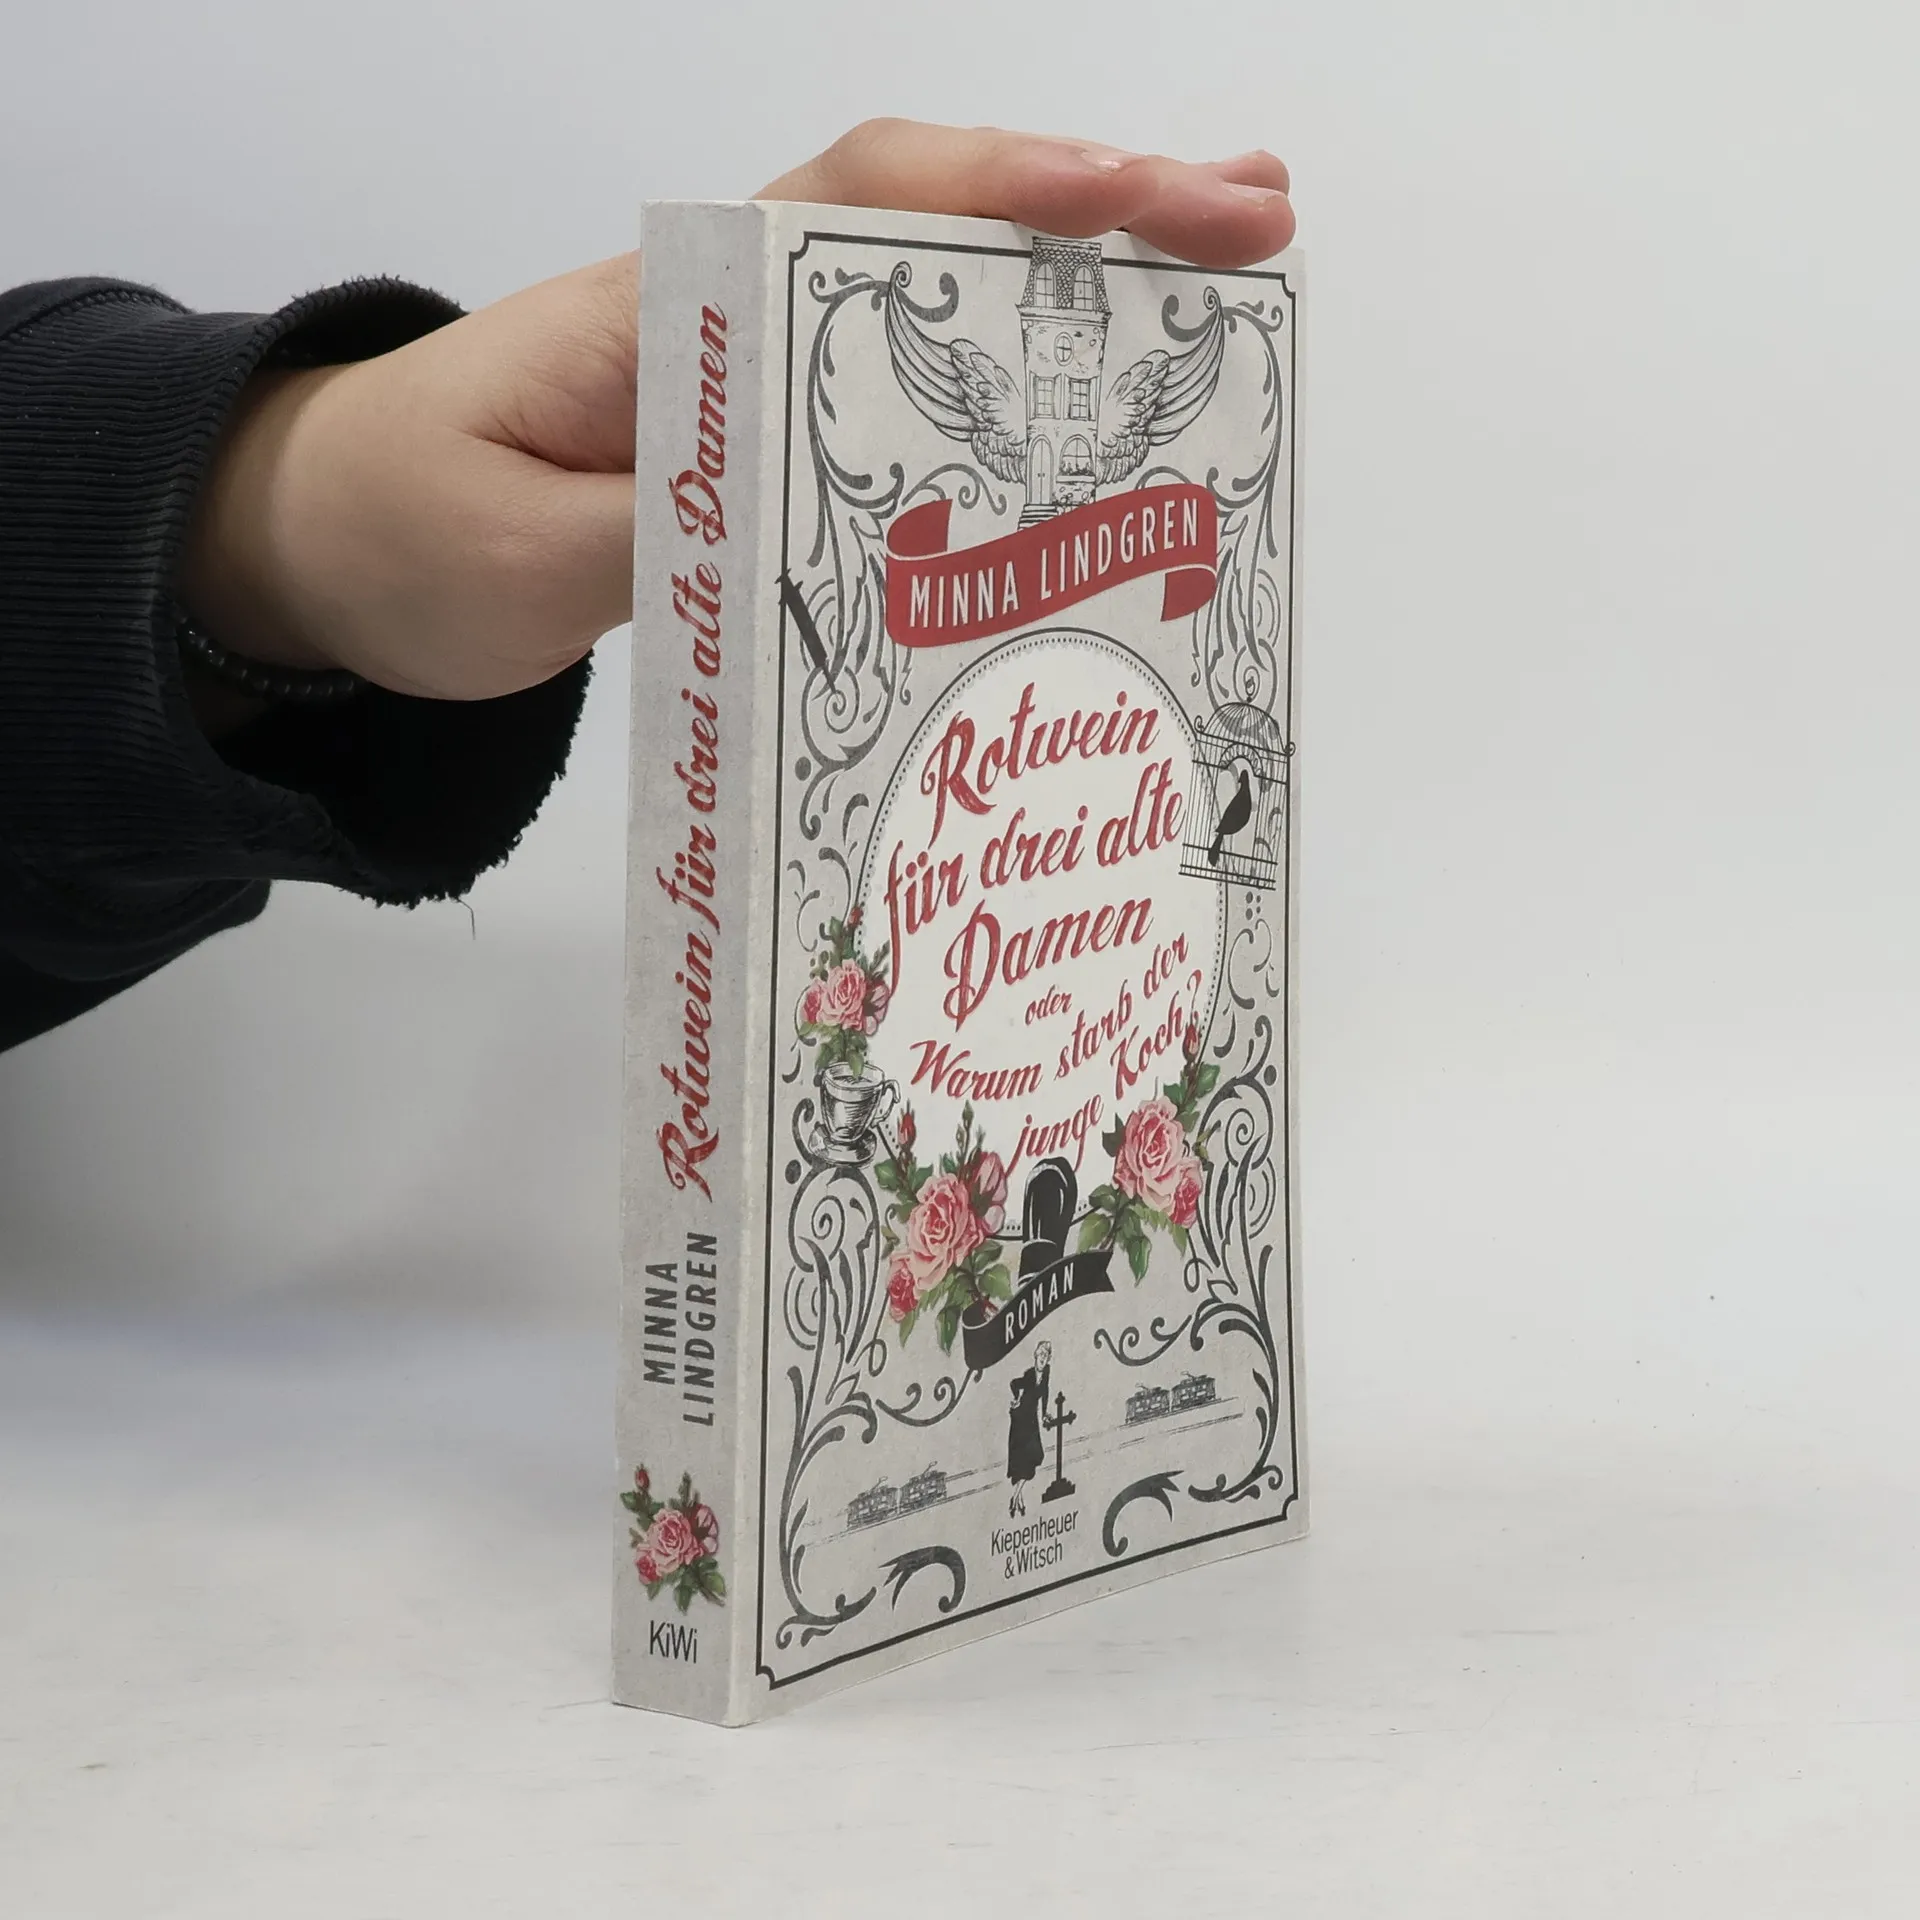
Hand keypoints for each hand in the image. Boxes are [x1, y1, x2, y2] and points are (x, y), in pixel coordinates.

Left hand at [181, 121, 1293, 701]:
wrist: (328, 546)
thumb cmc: (403, 527)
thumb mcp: (514, 555)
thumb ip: (660, 538)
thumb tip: (818, 534)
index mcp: (670, 313)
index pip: (855, 203)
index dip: (1004, 189)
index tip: (1137, 198)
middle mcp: (731, 317)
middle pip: (933, 226)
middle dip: (1100, 215)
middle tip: (1256, 224)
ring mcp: (755, 376)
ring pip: (936, 302)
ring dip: (1080, 289)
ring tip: (1229, 283)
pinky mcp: (762, 442)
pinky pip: (906, 395)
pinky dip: (1010, 383)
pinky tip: (1096, 414)